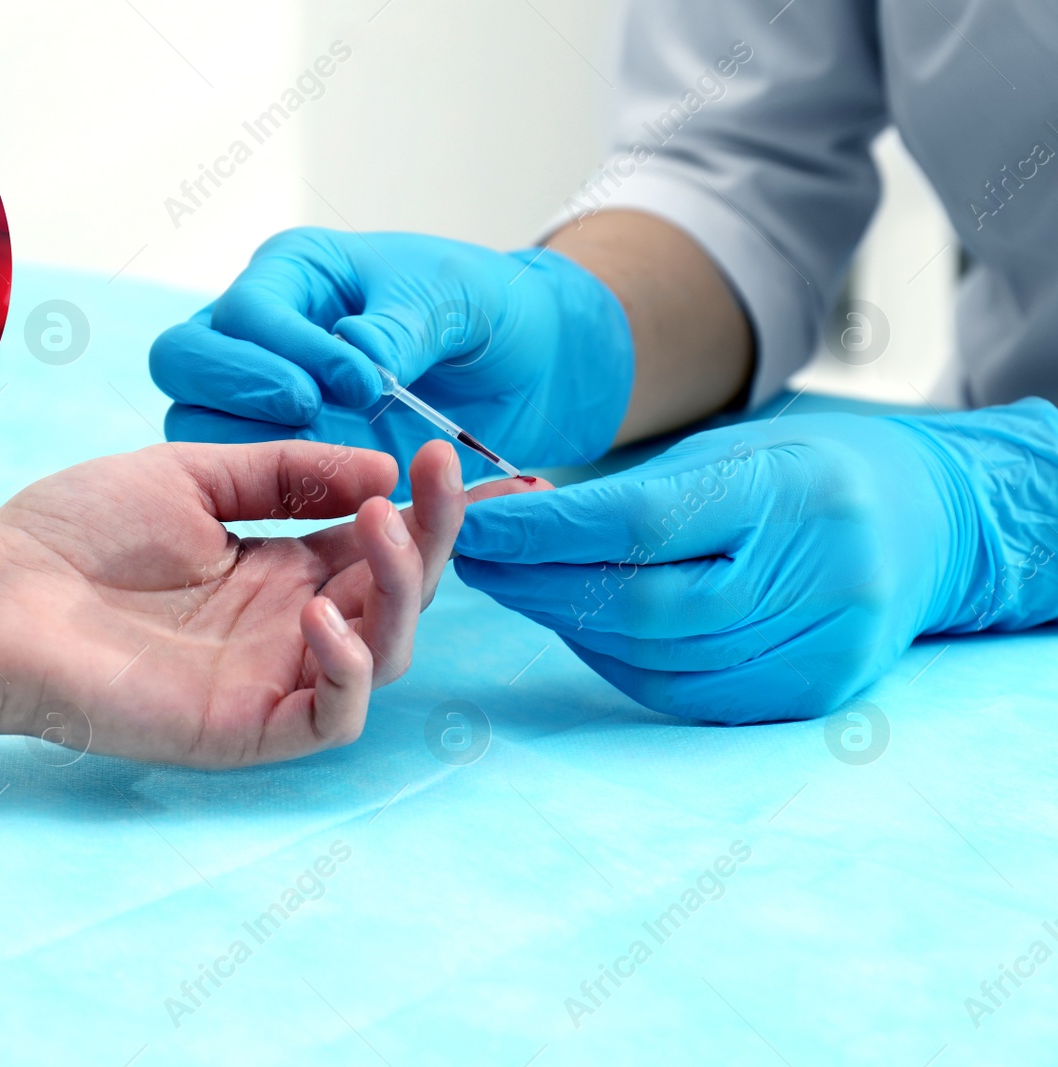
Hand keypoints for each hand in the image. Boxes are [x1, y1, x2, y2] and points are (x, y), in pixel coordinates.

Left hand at [0, 439, 540, 765]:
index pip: (378, 544)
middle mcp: (288, 623)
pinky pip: (332, 716)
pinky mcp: (245, 727)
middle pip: (399, 596)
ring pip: (384, 653)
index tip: (443, 455)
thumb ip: (288, 472)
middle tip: (430, 480)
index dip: (422, 506)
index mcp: (280, 567)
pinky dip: (347, 670)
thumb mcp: (192, 476)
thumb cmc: (75, 533)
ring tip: (375, 529)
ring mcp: (271, 677)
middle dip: (430, 538)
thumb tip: (384, 471)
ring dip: (402, 593)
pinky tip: (320, 614)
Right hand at [148, 227, 633, 489]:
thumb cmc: (489, 307)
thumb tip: (355, 348)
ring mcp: (266, 397)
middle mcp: (263, 333)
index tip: (360, 381)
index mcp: (295, 273)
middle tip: (310, 410)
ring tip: (331, 459)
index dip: (288, 347)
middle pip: (185, 357)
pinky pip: (246, 477)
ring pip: (198, 422)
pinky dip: (281, 490)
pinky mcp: (289, 454)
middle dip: (237, 388)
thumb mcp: (457, 299)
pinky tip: (345, 492)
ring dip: (250, 446)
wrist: (530, 364)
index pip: (247, 308)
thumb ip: (405, 322)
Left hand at [453, 403, 1057, 723]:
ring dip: (567, 625)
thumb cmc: (807, 474)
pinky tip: (582, 628)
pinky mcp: (811, 694)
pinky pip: (684, 692)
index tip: (477, 522)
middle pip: (640, 602)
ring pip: (654, 655)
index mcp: (793, 491)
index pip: (639, 523)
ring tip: (521, 588)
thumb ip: (631, 494)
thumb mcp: (730, 452)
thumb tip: (512, 522)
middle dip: (540, 585)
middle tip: (479, 561)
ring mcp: (821, 644)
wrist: (928, 523)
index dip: (544, 532)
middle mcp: (817, 574)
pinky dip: (617, 661)